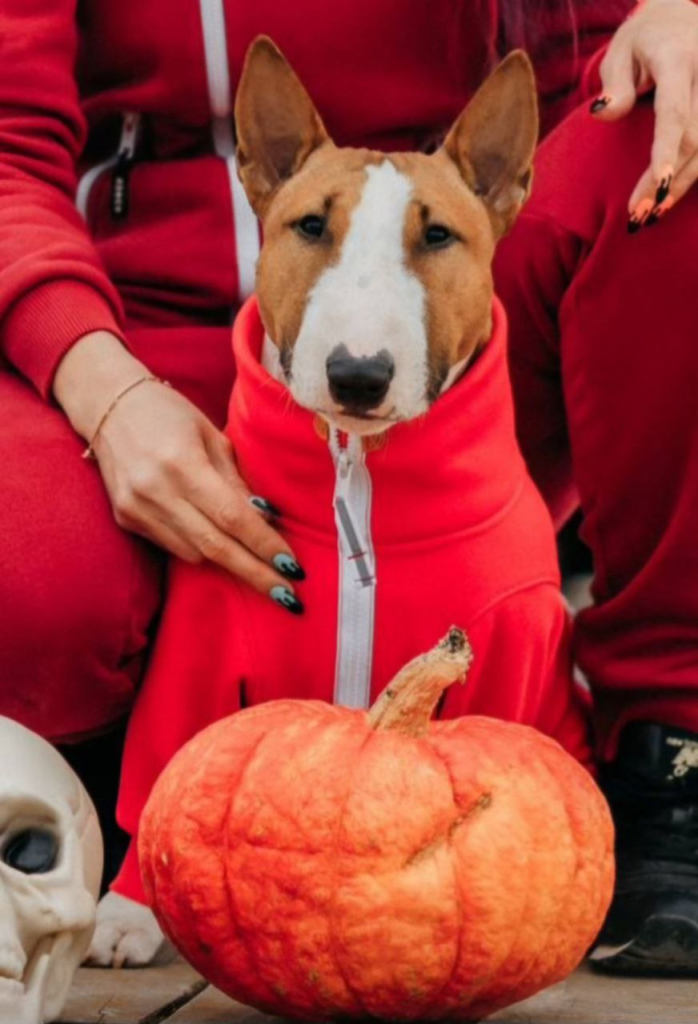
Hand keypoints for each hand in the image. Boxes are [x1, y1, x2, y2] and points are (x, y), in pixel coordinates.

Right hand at [53, 331, 304, 607]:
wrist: (108, 404)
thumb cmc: (169, 413)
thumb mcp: (212, 436)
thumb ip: (236, 481)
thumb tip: (265, 520)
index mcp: (182, 464)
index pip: (233, 517)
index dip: (264, 546)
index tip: (293, 567)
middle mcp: (155, 491)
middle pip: (215, 547)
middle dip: (255, 574)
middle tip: (289, 597)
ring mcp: (136, 509)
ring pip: (195, 553)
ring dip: (230, 562)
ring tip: (259, 565)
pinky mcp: (126, 519)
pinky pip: (174, 546)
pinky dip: (201, 549)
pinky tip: (219, 543)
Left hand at [591, 0, 697, 225]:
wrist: (678, 18)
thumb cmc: (643, 40)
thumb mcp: (619, 52)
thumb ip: (615, 85)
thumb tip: (602, 113)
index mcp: (678, 57)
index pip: (674, 111)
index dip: (667, 150)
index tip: (657, 185)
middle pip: (695, 137)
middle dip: (667, 181)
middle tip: (638, 216)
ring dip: (682, 186)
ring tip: (650, 215)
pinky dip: (692, 174)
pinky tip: (669, 198)